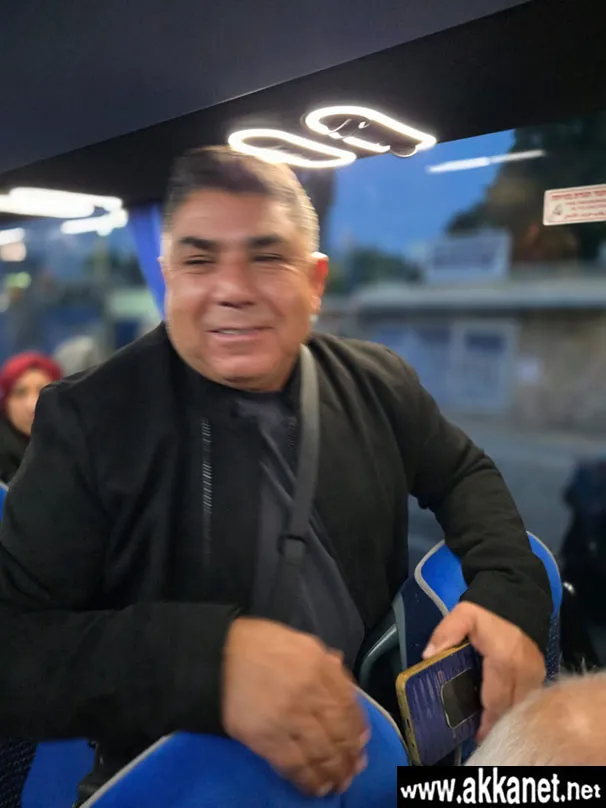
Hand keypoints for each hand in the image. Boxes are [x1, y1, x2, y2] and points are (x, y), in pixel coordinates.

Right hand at [222, 617, 368, 796]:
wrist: (219, 654)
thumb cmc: (261, 645)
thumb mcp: (301, 642)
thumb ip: (326, 663)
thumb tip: (346, 685)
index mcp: (319, 666)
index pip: (348, 703)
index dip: (358, 726)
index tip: (361, 740)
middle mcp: (309, 692)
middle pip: (340, 731)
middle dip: (350, 753)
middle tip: (353, 767)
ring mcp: (289, 717)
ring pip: (322, 752)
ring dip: (335, 771)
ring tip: (339, 781)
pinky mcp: (267, 738)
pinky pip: (295, 765)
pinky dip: (309, 780)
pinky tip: (317, 787)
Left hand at [422, 602, 544, 740]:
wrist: (516, 594)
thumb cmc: (487, 609)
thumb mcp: (463, 615)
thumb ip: (445, 633)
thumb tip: (428, 655)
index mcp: (502, 661)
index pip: (495, 699)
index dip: (487, 720)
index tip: (476, 735)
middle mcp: (523, 671)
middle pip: (510, 707)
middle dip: (496, 723)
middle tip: (480, 734)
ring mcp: (535, 672)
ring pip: (522, 704)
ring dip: (507, 715)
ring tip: (490, 724)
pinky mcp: (540, 670)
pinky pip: (530, 696)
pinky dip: (517, 705)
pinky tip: (504, 710)